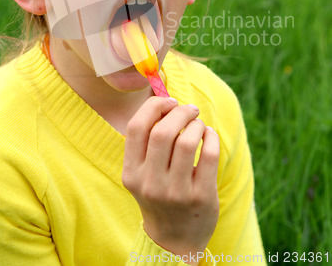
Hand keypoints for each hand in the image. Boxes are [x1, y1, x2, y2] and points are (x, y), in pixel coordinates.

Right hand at [122, 96, 219, 262]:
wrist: (174, 240)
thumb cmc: (160, 195)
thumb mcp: (143, 174)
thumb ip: (148, 143)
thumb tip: (167, 102)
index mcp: (131, 172)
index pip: (136, 127)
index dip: (154, 106)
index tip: (169, 102)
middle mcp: (150, 183)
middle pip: (163, 131)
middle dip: (180, 111)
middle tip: (190, 109)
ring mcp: (175, 192)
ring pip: (188, 140)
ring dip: (197, 124)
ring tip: (199, 126)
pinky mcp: (200, 197)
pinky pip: (209, 154)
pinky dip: (211, 137)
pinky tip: (209, 137)